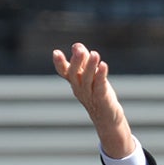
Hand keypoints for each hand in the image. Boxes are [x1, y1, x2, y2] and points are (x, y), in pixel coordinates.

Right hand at [52, 42, 134, 158]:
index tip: (56, 52)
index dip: (59, 63)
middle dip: (76, 61)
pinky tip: (104, 65)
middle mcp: (79, 88)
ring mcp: (90, 94)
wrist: (107, 118)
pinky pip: (99, 86)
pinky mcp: (101, 98)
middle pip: (74, 74)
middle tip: (79, 49)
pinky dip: (101, 75)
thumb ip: (84, 61)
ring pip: (87, 79)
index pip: (64, 72)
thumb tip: (77, 45)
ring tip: (95, 54)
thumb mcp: (90, 76)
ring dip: (91, 66)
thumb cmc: (97, 94)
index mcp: (74, 82)